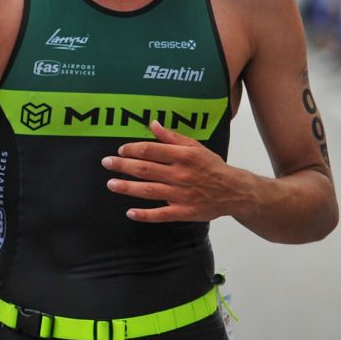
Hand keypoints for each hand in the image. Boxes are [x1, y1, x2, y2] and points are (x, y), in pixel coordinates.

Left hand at [103, 121, 252, 222]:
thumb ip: (172, 137)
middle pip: (145, 169)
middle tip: (106, 163)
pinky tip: (130, 212)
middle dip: (123, 165)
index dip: (132, 149)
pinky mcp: (183, 212)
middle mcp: (180, 174)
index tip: (121, 150)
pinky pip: (161, 214)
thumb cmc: (212, 166)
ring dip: (128, 187)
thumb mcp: (195, 147)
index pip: (151, 150)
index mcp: (183, 156)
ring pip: (149, 190)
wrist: (234, 191)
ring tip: (111, 184)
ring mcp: (181, 194)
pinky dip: (145, 214)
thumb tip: (153, 124)